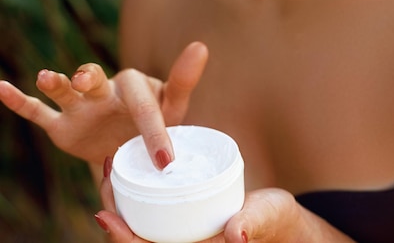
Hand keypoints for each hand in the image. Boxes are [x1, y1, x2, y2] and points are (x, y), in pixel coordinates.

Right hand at [0, 41, 207, 167]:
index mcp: (136, 89)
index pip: (143, 104)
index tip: (164, 160)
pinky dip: (20, 101)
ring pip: (66, 91)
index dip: (153, 129)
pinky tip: (2, 87)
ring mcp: (81, 107)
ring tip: (48, 78)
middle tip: (85, 78)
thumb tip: (201, 44)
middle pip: (96, 77)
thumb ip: (183, 81)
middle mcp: (105, 91)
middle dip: (89, 76)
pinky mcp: (62, 125)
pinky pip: (38, 112)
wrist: (131, 147)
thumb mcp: (174, 107)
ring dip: (56, 82)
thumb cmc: (155, 123)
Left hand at [95, 159, 297, 242]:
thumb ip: (252, 223)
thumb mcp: (267, 218)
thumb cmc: (276, 223)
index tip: (103, 213)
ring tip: (111, 166)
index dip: (122, 239)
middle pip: (135, 238)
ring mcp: (181, 238)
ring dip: (121, 200)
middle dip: (113, 210)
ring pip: (139, 225)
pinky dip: (136, 194)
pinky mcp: (184, 222)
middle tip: (105, 170)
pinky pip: (151, 213)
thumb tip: (237, 235)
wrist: (282, 224)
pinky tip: (131, 170)